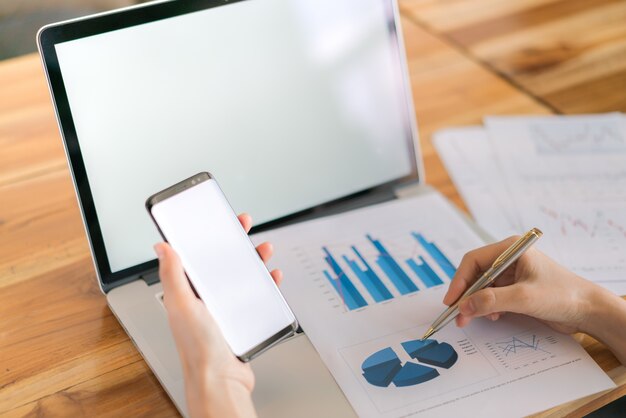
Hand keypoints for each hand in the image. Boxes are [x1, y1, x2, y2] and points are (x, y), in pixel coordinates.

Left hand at [154, 213, 279, 417]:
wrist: (221, 380)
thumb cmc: (198, 348)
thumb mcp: (183, 304)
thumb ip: (173, 274)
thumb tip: (161, 247)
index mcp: (188, 292)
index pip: (196, 256)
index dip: (205, 235)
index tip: (214, 220)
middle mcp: (204, 298)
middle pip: (220, 261)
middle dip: (233, 242)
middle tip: (242, 225)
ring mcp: (223, 308)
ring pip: (240, 275)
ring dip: (252, 260)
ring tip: (263, 249)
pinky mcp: (240, 318)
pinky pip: (254, 295)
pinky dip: (264, 284)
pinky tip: (271, 278)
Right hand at [443, 237, 596, 333]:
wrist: (589, 311)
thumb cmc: (563, 295)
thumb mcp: (524, 298)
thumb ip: (491, 301)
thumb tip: (464, 306)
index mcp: (511, 249)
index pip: (474, 261)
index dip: (459, 281)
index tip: (452, 301)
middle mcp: (509, 258)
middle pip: (476, 274)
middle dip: (466, 295)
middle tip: (458, 314)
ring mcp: (513, 274)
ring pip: (482, 287)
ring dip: (476, 303)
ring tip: (472, 319)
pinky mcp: (516, 289)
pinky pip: (492, 296)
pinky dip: (487, 307)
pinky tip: (492, 317)